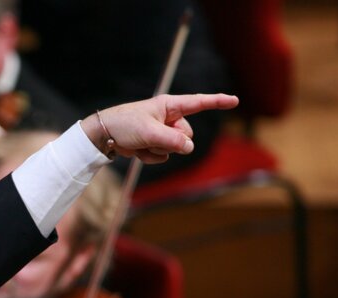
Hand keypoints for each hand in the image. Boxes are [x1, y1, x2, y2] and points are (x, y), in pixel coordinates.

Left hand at [87, 93, 238, 163]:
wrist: (102, 135)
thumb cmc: (124, 125)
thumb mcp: (150, 132)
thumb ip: (173, 140)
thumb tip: (190, 148)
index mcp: (169, 106)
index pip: (198, 103)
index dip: (217, 102)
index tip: (235, 101)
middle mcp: (167, 118)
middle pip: (186, 136)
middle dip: (171, 142)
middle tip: (150, 138)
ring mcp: (161, 132)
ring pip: (174, 148)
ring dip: (158, 150)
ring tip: (140, 143)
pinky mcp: (153, 144)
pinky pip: (162, 155)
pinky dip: (150, 156)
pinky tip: (136, 151)